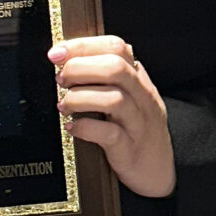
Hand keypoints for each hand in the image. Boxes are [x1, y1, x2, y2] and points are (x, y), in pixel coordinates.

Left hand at [50, 35, 175, 199]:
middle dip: (80, 68)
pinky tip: (72, 127)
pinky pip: (109, 133)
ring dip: (79, 98)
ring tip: (64, 105)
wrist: (158, 170)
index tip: (57, 52)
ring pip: (114, 99)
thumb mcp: (129, 97)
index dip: (83, 46)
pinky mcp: (129, 149)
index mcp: (139, 79)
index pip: (116, 47)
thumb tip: (67, 59)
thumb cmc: (136, 130)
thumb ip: (107, 78)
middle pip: (115, 68)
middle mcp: (142, 97)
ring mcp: (138, 123)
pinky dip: (85, 127)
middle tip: (60, 79)